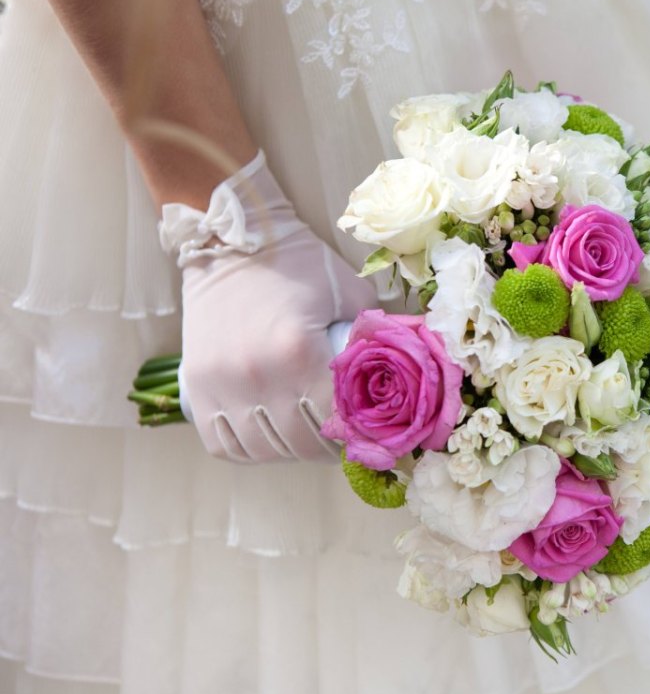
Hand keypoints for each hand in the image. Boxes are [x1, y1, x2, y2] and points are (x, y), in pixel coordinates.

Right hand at [168, 152, 376, 462]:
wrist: (232, 241)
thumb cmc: (300, 263)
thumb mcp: (351, 292)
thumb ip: (376, 336)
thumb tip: (408, 371)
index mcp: (299, 351)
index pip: (337, 420)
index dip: (357, 433)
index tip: (369, 433)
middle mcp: (257, 375)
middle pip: (301, 442)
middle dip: (327, 447)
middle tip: (341, 439)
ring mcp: (221, 385)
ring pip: (263, 450)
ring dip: (290, 452)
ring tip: (306, 439)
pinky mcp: (196, 387)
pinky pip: (223, 443)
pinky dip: (249, 450)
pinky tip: (269, 437)